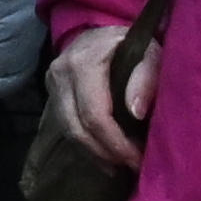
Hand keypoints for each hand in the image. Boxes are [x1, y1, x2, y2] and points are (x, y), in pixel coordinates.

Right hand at [35, 24, 149, 175]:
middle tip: (131, 167)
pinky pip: (67, 130)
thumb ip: (146, 75)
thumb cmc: (132, 43)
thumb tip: (136, 112)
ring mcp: (52, 86)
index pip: (94, 114)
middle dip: (105, 153)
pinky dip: (87, 148)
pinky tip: (106, 158)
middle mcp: (60, 74)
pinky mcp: (52, 96)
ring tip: (120, 166)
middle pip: (77, 128)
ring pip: (69, 132)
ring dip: (96, 154)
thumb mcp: (149, 51)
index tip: (138, 159)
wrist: (103, 33)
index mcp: (83, 63)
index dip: (116, 143)